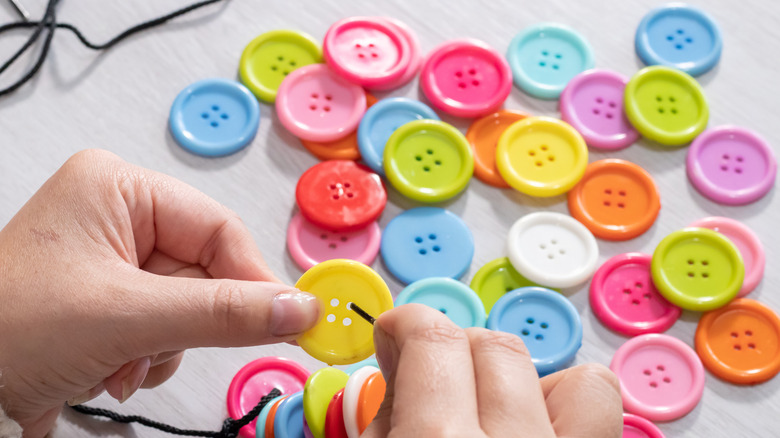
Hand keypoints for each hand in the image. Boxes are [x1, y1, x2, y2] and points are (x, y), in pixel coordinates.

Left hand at [0, 150, 319, 436]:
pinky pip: (166, 324)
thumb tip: (295, 308)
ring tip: (122, 360)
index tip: (287, 317)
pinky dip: (151, 355)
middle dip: (188, 321)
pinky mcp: (109, 299)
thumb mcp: (127, 318)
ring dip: (168, 344)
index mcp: (117, 188)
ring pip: (189, 304)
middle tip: (168, 346)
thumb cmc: (3, 331)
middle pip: (205, 270)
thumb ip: (222, 312)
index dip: (252, 278)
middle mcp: (117, 217)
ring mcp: (113, 260)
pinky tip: (112, 367)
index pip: (217, 228)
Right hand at [365, 304, 622, 436]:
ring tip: (493, 408)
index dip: (406, 323)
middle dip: (454, 348)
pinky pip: (604, 416)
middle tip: (429, 376)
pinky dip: (570, 410)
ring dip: (530, 382)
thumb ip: (379, 424)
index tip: (396, 335)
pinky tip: (532, 431)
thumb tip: (399, 381)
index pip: (433, 339)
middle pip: (495, 347)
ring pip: (578, 379)